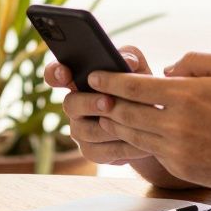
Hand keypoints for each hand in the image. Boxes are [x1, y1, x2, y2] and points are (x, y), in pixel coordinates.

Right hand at [44, 46, 153, 165]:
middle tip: (108, 102)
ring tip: (132, 123)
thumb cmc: (140, 90)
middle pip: (70, 104)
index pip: (55, 74)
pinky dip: (122, 147)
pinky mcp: (91, 151)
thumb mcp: (139, 69)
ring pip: (85, 131)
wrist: (155, 124)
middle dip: (89, 103)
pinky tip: (140, 142)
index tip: (65, 73)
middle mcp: (75, 104)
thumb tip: (128, 61)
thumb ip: (132, 58)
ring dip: (109, 127)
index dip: (55, 73)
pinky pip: (100, 152)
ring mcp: (80, 129)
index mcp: (79, 80)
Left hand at [89, 52, 210, 188]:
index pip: (133, 86)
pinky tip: (131, 133)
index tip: (94, 76)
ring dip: (116, 123)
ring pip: (132, 134)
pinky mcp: (180, 166)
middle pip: (125, 112)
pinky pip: (150, 151)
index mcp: (185, 94)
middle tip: (92, 94)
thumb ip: (193, 60)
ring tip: (107, 113)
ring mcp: (177, 148)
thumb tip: (165, 70)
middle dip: (105, 102)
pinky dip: (138, 141)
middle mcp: (177, 123)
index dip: (109, 80)